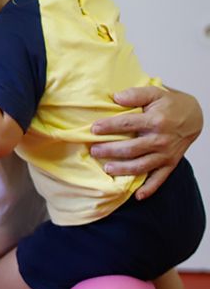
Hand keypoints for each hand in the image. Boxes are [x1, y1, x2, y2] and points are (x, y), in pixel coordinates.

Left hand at [90, 85, 201, 199]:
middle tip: (93, 151)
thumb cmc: (169, 104)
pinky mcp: (170, 163)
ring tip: (106, 168)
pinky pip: (160, 179)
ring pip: (141, 166)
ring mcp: (166, 154)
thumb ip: (136, 94)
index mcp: (156, 120)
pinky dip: (150, 189)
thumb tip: (116, 97)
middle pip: (131, 148)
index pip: (127, 124)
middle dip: (110, 151)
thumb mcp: (155, 92)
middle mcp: (161, 139)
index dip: (108, 127)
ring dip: (123, 169)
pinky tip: (137, 196)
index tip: (93, 129)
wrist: (194, 117)